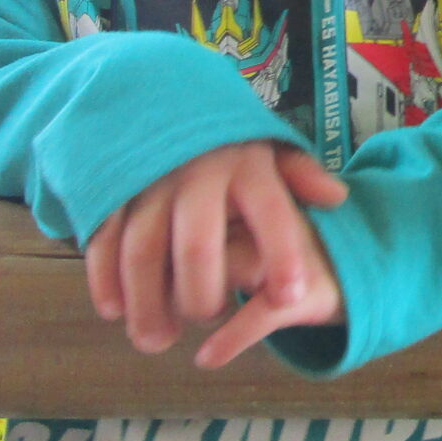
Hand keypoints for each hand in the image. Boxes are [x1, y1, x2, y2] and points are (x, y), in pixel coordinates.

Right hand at [83, 141, 349, 367]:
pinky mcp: (113, 192)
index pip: (271, 214)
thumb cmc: (228, 143)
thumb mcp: (271, 148)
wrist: (161, 100)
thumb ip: (301, 176)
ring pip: (143, 250)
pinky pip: (104, 239)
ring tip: (157, 340)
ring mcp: (149, 183)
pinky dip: (105, 280)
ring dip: (147, 302)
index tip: (291, 298)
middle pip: (196, 246)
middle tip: (208, 319)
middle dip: (201, 295)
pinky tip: (115, 311)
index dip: (283, 256)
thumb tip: (337, 198)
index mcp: (247, 167)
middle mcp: (196, 175)